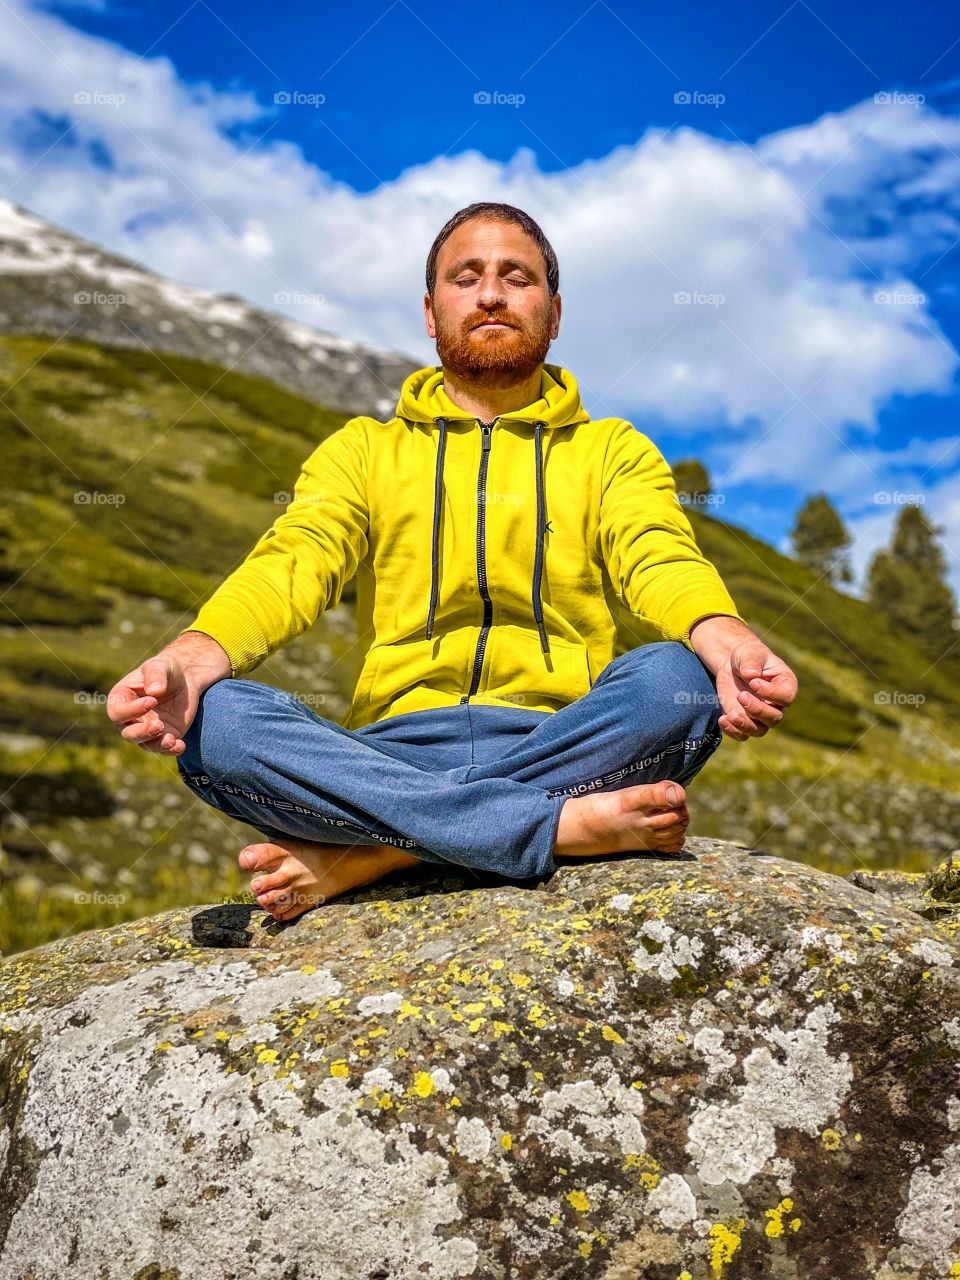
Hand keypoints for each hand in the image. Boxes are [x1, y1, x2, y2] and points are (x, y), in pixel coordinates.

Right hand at [106, 632, 229, 755]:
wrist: (185, 678)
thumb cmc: (166, 669)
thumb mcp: (160, 665)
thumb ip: (155, 675)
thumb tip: (154, 692)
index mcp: (121, 699)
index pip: (118, 712)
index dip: (132, 710)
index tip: (152, 700)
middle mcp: (130, 718)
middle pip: (128, 734)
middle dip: (142, 732)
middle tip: (159, 725)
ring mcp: (146, 729)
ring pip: (145, 744)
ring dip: (156, 744)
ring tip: (171, 739)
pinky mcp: (164, 735)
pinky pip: (163, 748)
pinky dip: (171, 749)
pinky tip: (180, 745)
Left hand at [714, 640, 797, 741]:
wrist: (733, 665)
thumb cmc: (748, 656)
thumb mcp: (750, 653)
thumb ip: (752, 663)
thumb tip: (751, 675)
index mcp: (786, 685)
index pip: (785, 697)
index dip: (771, 693)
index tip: (753, 683)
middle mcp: (776, 705)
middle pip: (773, 717)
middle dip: (757, 710)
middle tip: (741, 696)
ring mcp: (761, 716)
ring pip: (759, 730)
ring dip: (745, 726)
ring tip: (731, 715)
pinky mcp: (745, 720)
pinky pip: (742, 734)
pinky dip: (733, 731)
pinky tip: (722, 719)